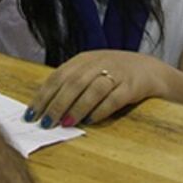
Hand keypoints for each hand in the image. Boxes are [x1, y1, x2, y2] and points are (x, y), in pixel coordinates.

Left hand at [25, 50, 165, 127]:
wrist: (151, 70)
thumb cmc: (114, 74)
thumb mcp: (91, 72)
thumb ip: (71, 84)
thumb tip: (45, 108)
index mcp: (84, 59)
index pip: (58, 76)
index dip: (43, 96)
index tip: (31, 114)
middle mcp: (99, 63)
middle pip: (73, 82)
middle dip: (57, 103)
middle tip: (46, 122)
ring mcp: (117, 73)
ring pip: (93, 89)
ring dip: (77, 107)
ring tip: (66, 123)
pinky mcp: (132, 86)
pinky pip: (114, 98)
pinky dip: (101, 110)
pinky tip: (91, 121)